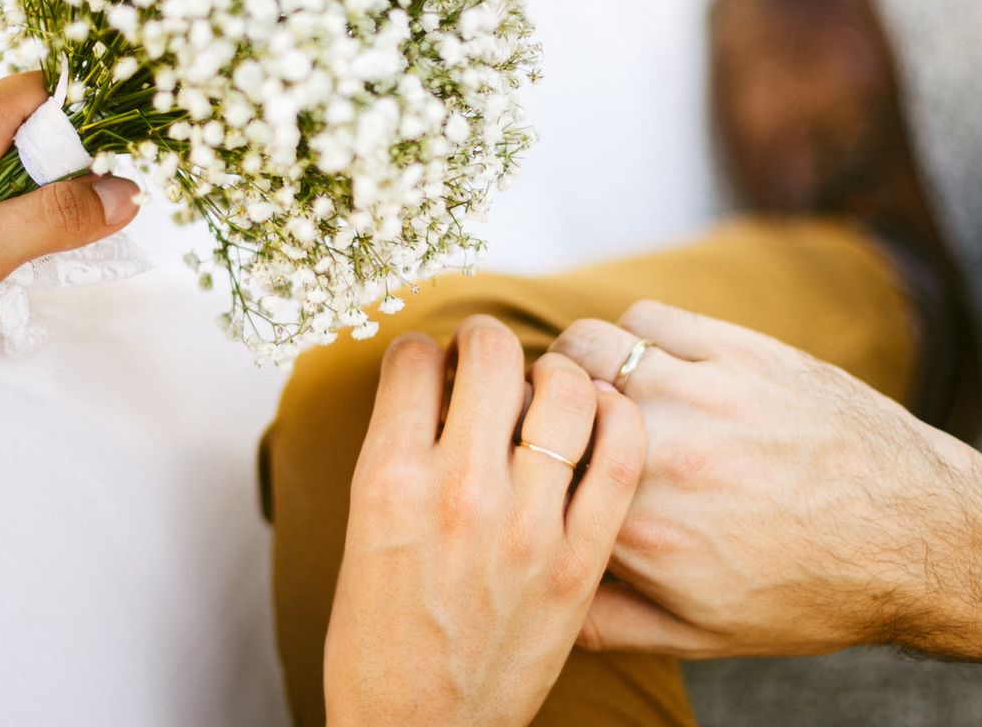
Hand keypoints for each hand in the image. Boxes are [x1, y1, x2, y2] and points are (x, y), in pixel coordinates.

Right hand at [324, 317, 646, 726]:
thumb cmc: (380, 641)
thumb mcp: (361, 536)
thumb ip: (396, 457)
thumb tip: (436, 392)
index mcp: (388, 480)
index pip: (412, 360)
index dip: (427, 350)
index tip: (436, 364)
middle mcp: (457, 491)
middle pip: (491, 354)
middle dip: (489, 340)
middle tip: (491, 357)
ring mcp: (526, 525)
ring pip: (565, 390)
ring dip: (557, 370)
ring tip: (549, 387)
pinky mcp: (580, 561)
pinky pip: (620, 456)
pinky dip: (618, 418)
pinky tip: (603, 418)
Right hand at [549, 301, 981, 662]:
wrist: (925, 539)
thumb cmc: (816, 593)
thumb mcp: (704, 636)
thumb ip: (608, 620)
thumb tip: (540, 600)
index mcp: (642, 532)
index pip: (527, 473)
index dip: (506, 463)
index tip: (507, 463)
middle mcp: (662, 455)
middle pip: (541, 400)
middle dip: (531, 409)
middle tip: (547, 423)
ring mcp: (703, 394)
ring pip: (585, 346)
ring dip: (576, 366)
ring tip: (597, 390)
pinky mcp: (742, 351)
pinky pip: (648, 319)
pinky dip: (635, 337)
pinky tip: (654, 366)